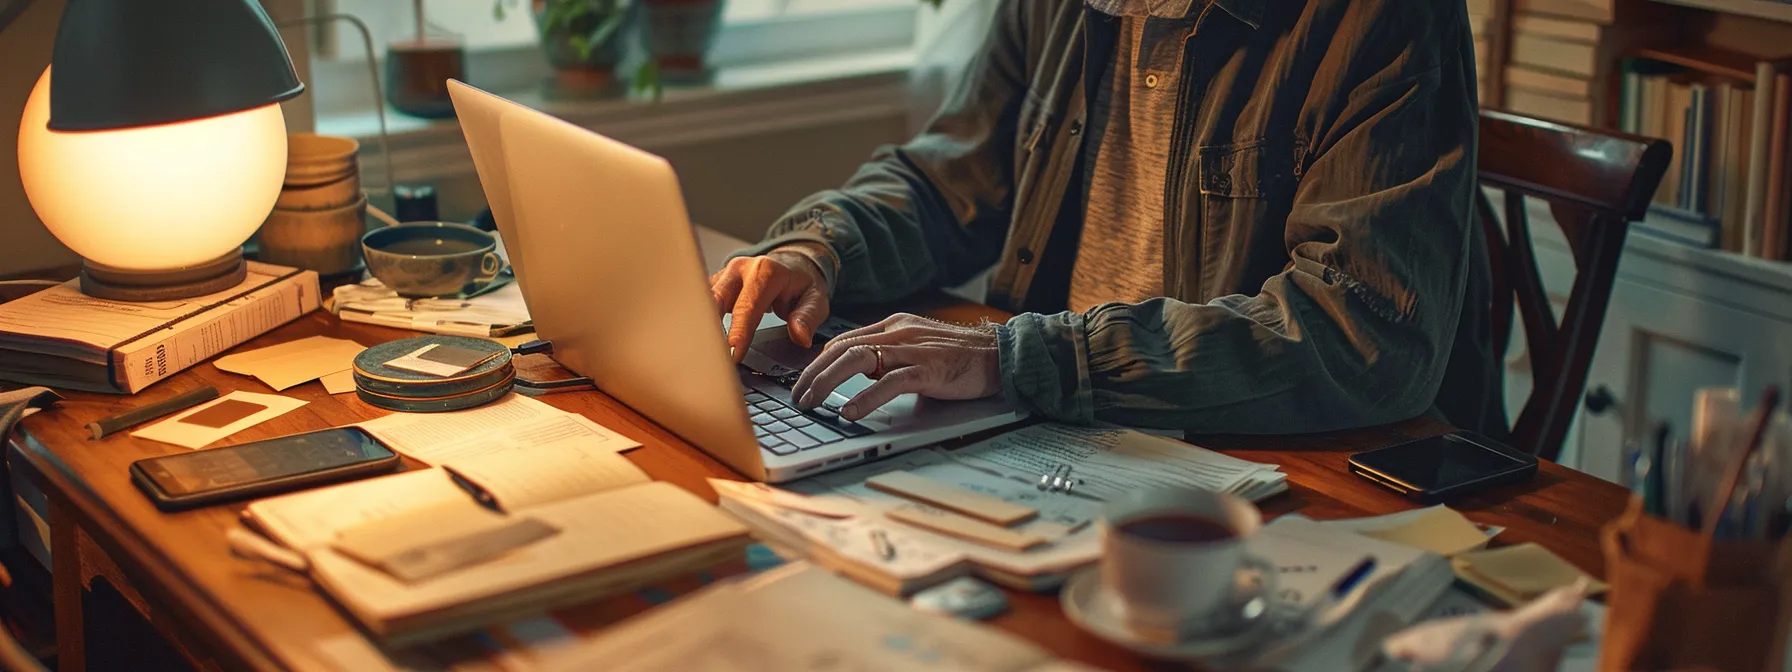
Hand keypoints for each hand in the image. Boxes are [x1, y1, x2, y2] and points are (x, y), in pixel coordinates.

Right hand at [709, 249, 830, 362]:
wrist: (794, 265)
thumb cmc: (802, 284)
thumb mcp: (816, 299)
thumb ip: (807, 317)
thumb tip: (800, 336)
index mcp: (766, 271)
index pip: (748, 305)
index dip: (739, 331)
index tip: (732, 354)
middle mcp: (741, 268)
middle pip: (717, 299)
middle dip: (711, 328)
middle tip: (711, 357)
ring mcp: (726, 275)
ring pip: (704, 300)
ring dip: (702, 325)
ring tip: (702, 351)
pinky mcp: (717, 284)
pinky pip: (703, 302)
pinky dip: (701, 321)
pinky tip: (701, 341)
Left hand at [791, 314, 1001, 421]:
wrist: (1002, 355)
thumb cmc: (961, 357)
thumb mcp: (917, 351)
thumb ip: (890, 359)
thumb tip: (861, 377)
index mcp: (894, 326)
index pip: (844, 340)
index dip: (818, 362)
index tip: (803, 382)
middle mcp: (898, 333)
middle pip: (842, 348)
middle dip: (813, 374)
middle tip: (797, 397)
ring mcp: (913, 349)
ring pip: (858, 359)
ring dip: (828, 382)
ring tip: (811, 403)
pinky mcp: (929, 369)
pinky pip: (890, 381)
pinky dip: (866, 397)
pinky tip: (850, 412)